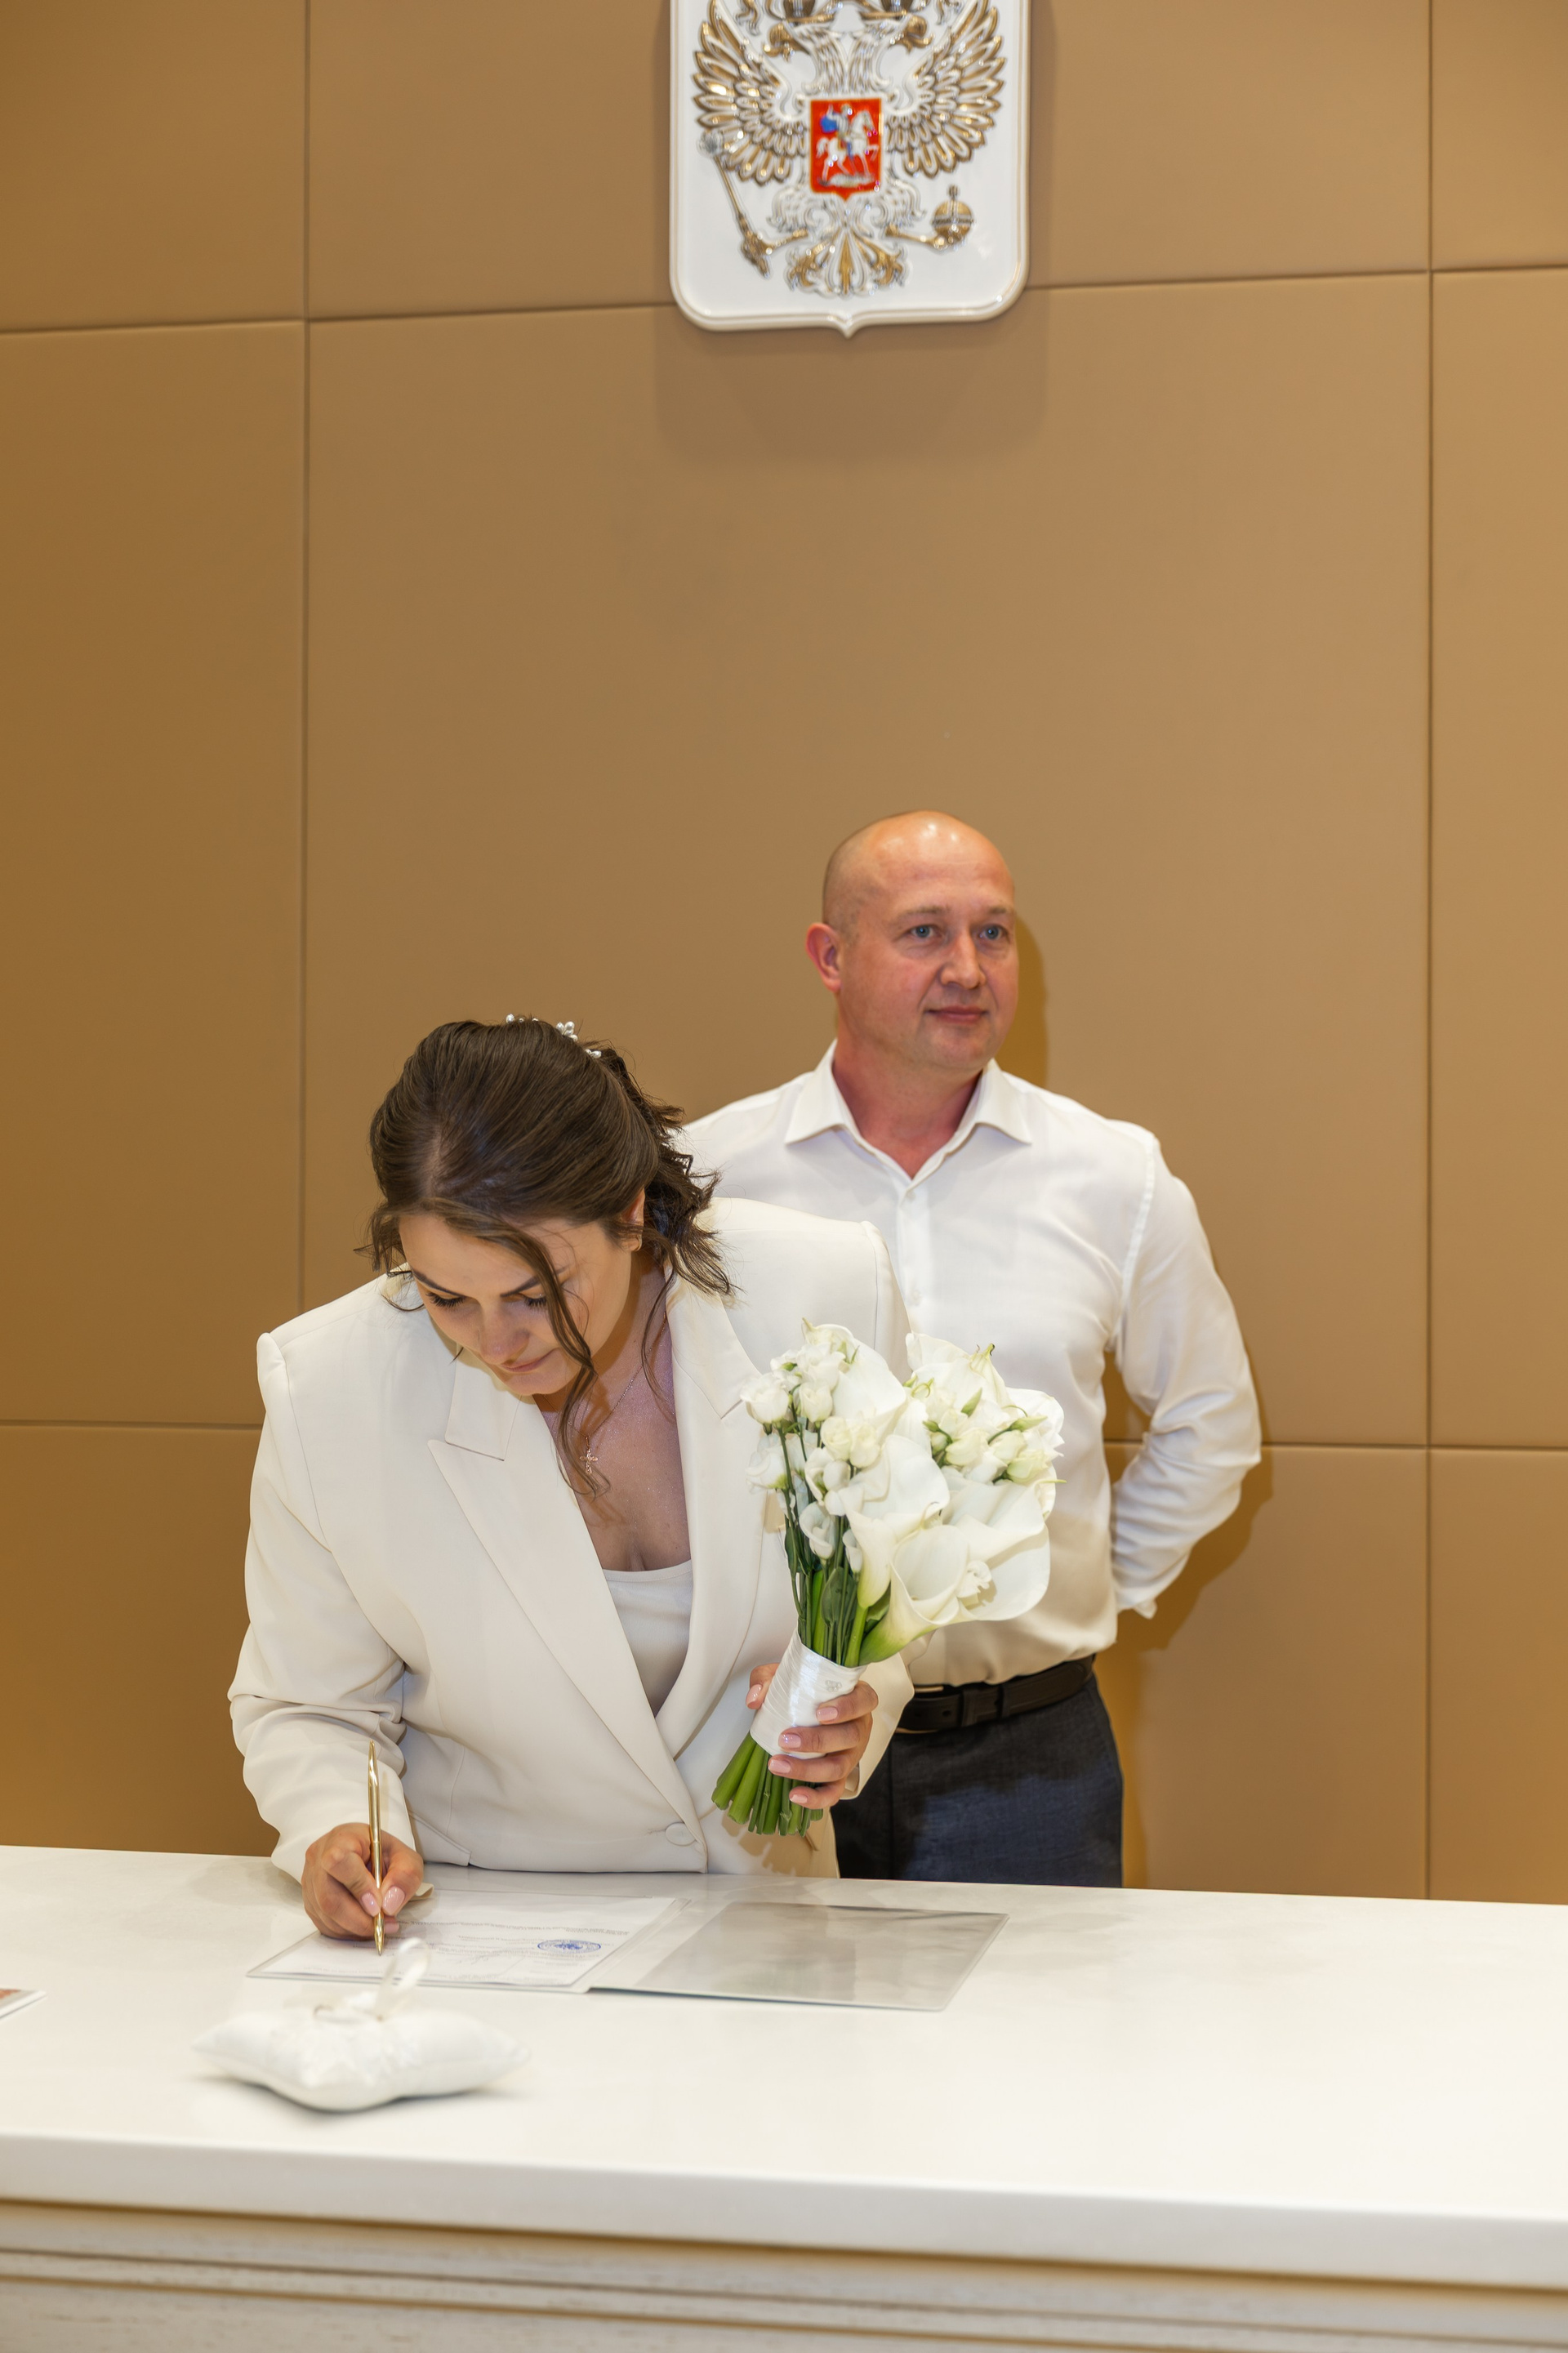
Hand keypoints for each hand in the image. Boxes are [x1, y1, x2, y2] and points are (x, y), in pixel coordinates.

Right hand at [302, 1823, 423, 1941]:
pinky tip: (362, 1924)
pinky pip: (322, 1923)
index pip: (338, 1861)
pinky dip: (345, 1931)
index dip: (357, 1887)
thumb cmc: (384, 1855)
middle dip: (359, 1919)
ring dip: (354, 1928)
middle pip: (328, 1897)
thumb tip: (388, 1904)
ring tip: (378, 1924)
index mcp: (343, 1837)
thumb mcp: (406, 1858)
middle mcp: (319, 1856)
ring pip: (325, 1914)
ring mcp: (310, 1879)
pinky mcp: (309, 1898)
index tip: (378, 1905)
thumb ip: (404, 1876)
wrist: (368, 1855)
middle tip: (383, 1923)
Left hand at [745, 1662, 875, 1810]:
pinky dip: (816, 1798)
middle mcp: (860, 1726)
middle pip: (849, 1737)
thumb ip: (768, 1679)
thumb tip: (754, 1698)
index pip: (863, 1701)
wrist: (809, 1709)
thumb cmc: (805, 1690)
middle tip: (785, 1739)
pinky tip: (795, 1795)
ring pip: (840, 1767)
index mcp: (857, 1697)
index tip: (820, 1713)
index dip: (846, 1708)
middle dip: (817, 1741)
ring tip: (778, 1765)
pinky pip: (834, 1791)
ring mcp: (853, 1753)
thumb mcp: (786, 1676)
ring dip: (809, 1769)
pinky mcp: (841, 1774)